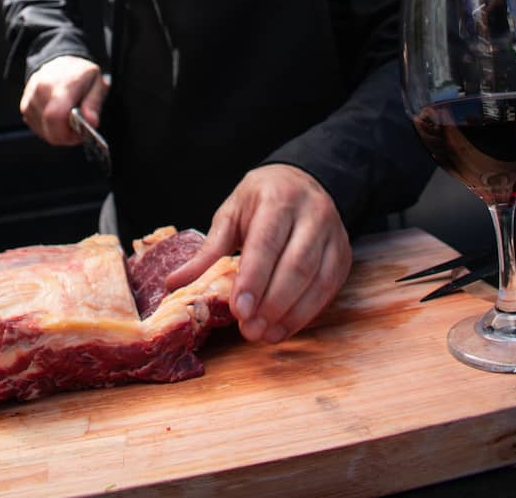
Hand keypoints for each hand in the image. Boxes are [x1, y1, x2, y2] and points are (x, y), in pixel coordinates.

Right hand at [19, 55, 107, 145]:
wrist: (61, 62)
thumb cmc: (80, 73)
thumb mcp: (97, 83)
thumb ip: (94, 103)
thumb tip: (91, 122)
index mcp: (61, 84)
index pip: (55, 117)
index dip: (68, 133)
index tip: (81, 133)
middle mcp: (41, 90)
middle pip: (50, 130)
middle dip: (66, 136)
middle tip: (77, 128)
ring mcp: (30, 99)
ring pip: (44, 131)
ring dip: (58, 132)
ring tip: (68, 117)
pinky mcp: (25, 106)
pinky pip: (37, 128)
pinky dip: (49, 128)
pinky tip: (58, 116)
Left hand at [165, 164, 351, 342]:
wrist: (301, 180)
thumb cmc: (260, 200)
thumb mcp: (230, 215)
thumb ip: (208, 251)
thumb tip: (173, 283)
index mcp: (278, 199)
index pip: (267, 243)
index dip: (254, 279)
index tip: (239, 310)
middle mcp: (312, 214)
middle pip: (296, 265)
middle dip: (272, 303)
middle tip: (249, 330)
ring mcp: (332, 234)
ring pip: (317, 280)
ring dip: (290, 314)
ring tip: (264, 335)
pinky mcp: (342, 254)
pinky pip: (329, 289)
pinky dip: (307, 313)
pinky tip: (284, 328)